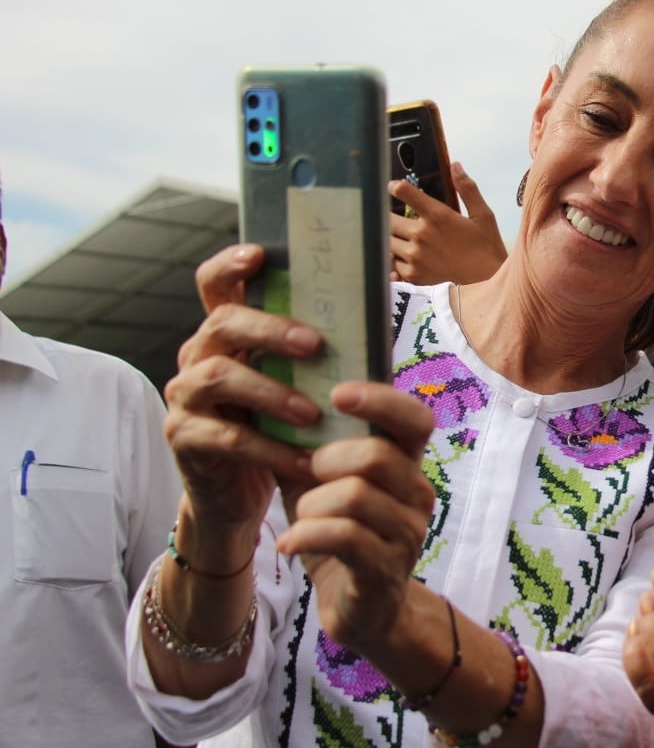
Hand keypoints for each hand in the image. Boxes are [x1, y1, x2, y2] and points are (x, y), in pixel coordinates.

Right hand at [164, 245, 322, 530]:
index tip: (259, 255)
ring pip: (218, 377)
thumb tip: (375, 317)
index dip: (230, 265)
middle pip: (222, 323)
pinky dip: (268, 449)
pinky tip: (304, 459)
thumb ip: (316, 353)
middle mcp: (198, 356)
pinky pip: (225, 437)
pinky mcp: (184, 439)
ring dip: (270, 392)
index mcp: (227, 335)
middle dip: (269, 329)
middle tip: (313, 344)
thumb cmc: (279, 428)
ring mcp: (185, 397)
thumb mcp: (297, 385)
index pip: (215, 285)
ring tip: (311, 414)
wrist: (242, 493)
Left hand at [276, 381, 436, 653]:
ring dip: (312, 505)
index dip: (380, 400)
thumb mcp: (323, 485)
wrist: (360, 608)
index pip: (416, 418)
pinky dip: (305, 535)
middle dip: (327, 461)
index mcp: (407, 464)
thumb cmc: (341, 535)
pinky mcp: (386, 569)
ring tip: (301, 517)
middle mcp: (417, 494)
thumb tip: (269, 396)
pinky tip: (290, 543)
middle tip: (307, 476)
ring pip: (355, 496)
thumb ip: (307, 446)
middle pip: (378, 455)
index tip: (337, 395)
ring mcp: (407, 534)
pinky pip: (344, 537)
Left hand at [389, 162, 507, 284]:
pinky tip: (404, 256)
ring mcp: (415, 256)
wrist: (487, 280)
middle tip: (393, 215)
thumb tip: (455, 165)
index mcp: (437, 216)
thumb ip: (467, 189)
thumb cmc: (486, 246)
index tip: (393, 187)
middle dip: (388, 215)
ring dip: (390, 236)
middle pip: (388, 219)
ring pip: (386, 241)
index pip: (405, 192)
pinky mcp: (413, 274)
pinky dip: (394, 258)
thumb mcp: (483, 215)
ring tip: (398, 236)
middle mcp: (421, 235)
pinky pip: (392, 263)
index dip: (395, 187)